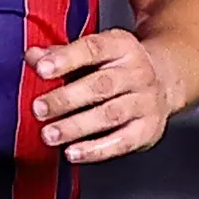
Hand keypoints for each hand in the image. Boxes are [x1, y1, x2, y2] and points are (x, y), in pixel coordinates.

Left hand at [28, 29, 181, 163]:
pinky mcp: (148, 129)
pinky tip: (74, 152)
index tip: (42, 69)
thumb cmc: (118, 67)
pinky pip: (122, 141)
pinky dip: (96, 149)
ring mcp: (146, 101)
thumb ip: (61, 54)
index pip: (93, 49)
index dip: (66, 59)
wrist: (165, 80)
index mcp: (122, 46)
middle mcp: (138, 72)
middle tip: (39, 109)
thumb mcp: (95, 53)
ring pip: (110, 115)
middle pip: (101, 85)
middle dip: (67, 99)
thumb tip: (33, 56)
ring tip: (50, 134)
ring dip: (77, 127)